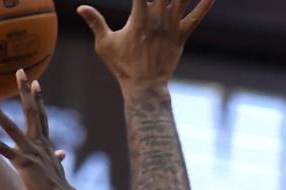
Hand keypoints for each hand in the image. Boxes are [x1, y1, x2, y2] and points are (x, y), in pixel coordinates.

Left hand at [0, 71, 77, 189]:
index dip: (38, 98)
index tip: (34, 82)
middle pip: (31, 111)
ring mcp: (30, 151)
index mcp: (45, 144)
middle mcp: (38, 143)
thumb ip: (57, 158)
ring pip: (12, 127)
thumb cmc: (58, 188)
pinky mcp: (22, 163)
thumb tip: (62, 154)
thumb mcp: (57, 168)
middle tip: (19, 71)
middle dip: (25, 91)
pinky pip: (3, 149)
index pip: (41, 116)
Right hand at [77, 0, 214, 92]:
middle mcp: (157, 19)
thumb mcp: (105, 44)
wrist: (145, 87)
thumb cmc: (123, 66)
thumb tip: (81, 8)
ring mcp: (171, 27)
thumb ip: (96, 23)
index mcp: (139, 18)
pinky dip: (204, 5)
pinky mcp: (182, 36)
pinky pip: (196, 18)